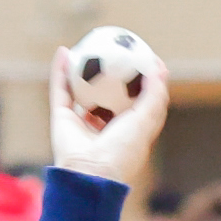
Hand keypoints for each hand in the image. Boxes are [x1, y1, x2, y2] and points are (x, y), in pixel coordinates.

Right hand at [49, 45, 168, 190]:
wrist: (88, 174)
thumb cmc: (121, 152)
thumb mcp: (146, 122)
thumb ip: (154, 96)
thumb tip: (160, 69)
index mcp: (127, 131)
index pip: (137, 102)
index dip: (143, 80)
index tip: (147, 58)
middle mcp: (104, 126)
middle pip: (109, 94)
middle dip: (113, 72)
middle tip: (118, 48)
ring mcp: (81, 123)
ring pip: (82, 90)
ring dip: (83, 69)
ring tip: (89, 45)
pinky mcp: (62, 119)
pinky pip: (61, 90)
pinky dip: (60, 71)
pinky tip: (65, 51)